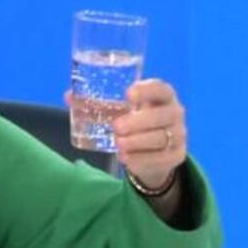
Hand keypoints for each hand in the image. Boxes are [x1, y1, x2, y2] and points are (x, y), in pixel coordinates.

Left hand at [64, 79, 187, 188]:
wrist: (152, 150)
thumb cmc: (135, 122)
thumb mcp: (120, 112)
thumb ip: (98, 104)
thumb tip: (68, 96)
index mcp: (162, 96)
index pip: (161, 89)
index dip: (147, 90)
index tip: (128, 94)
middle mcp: (175, 113)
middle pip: (162, 115)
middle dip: (138, 122)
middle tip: (116, 127)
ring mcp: (179, 135)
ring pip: (161, 138)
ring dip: (138, 141)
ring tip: (119, 144)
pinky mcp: (177, 155)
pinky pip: (162, 158)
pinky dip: (142, 159)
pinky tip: (126, 158)